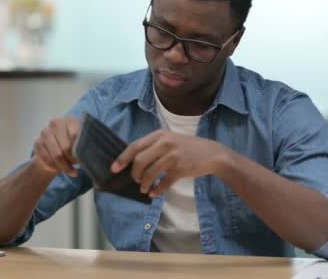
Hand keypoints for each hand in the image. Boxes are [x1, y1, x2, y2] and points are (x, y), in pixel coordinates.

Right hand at [32, 116, 80, 176]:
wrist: (57, 145)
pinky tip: (59, 169)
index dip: (79, 151)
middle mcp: (56, 123)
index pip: (75, 136)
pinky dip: (54, 167)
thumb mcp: (82, 142)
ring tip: (71, 172)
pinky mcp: (37, 143)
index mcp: (70, 120)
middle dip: (72, 161)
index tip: (83, 160)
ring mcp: (45, 132)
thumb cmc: (74, 143)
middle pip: (66, 147)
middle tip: (77, 169)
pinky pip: (46, 159)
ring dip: (64, 167)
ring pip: (56, 155)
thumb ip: (84, 146)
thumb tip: (84, 157)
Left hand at [110, 130, 231, 196]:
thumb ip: (153, 147)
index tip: (114, 169)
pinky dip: (157, 190)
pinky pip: (163, 183)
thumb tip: (132, 162)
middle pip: (140, 161)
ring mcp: (173, 156)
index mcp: (159, 135)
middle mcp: (165, 144)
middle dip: (135, 174)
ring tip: (144, 189)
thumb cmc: (187, 147)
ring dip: (145, 184)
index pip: (134, 146)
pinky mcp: (180, 169)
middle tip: (136, 180)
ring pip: (150, 173)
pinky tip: (155, 193)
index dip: (122, 159)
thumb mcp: (170, 140)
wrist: (212, 154)